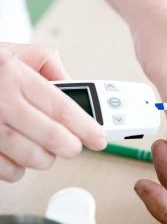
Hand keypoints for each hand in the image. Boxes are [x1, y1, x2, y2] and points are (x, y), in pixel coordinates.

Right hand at [0, 43, 105, 181]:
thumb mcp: (19, 53)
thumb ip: (50, 65)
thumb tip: (74, 86)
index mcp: (16, 77)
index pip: (62, 108)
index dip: (86, 127)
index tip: (100, 139)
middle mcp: (1, 102)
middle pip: (49, 136)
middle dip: (70, 147)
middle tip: (74, 146)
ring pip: (29, 157)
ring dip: (46, 158)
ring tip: (47, 149)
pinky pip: (6, 170)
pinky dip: (19, 169)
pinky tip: (21, 155)